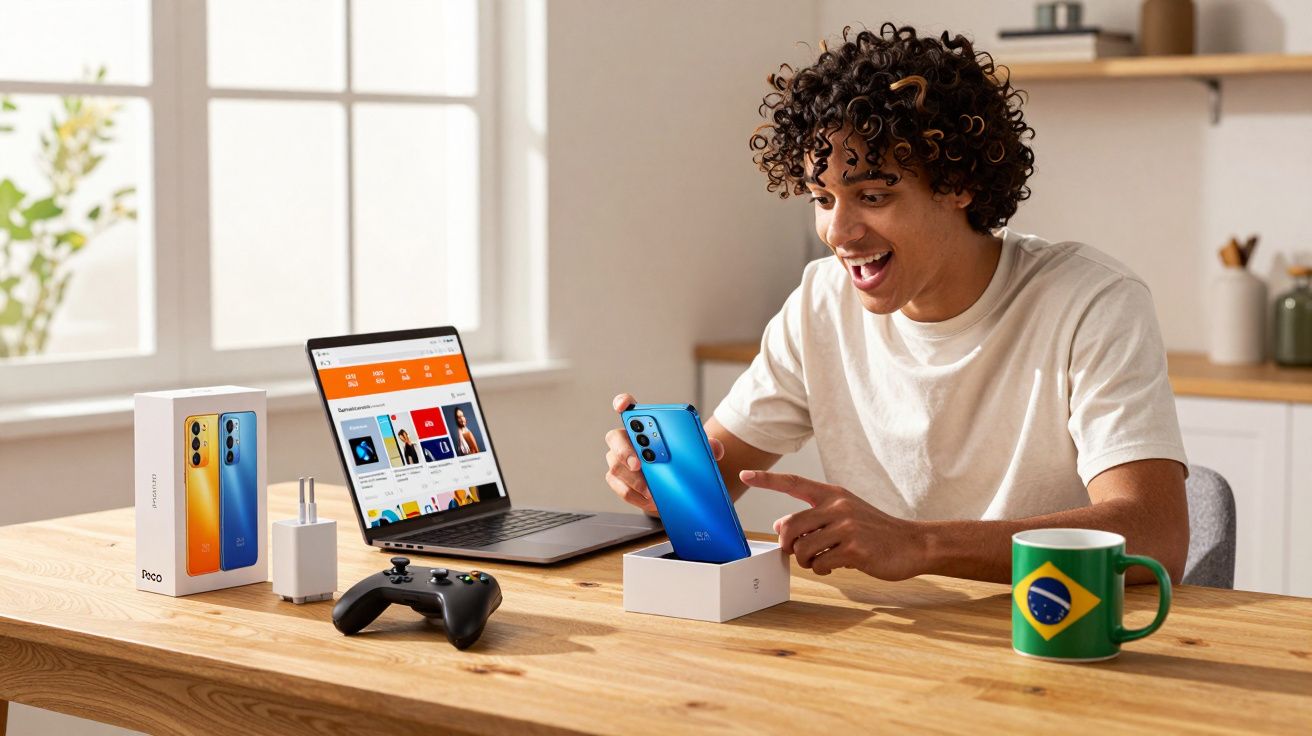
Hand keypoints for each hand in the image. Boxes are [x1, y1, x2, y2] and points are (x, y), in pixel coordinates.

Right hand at [604, 393, 724, 515]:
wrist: (674, 484)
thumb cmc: (680, 459)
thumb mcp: (696, 450)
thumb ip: (707, 445)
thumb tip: (714, 447)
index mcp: (642, 424)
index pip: (627, 407)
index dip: (622, 403)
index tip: (624, 405)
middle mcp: (625, 439)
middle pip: (615, 438)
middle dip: (626, 450)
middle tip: (640, 463)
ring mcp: (618, 460)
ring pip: (617, 466)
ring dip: (634, 480)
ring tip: (651, 490)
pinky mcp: (617, 481)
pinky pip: (621, 488)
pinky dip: (636, 496)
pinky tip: (650, 499)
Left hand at [740, 470, 925, 579]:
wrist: (913, 544)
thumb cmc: (875, 531)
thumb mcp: (846, 514)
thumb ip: (815, 516)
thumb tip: (779, 525)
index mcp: (833, 494)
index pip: (793, 483)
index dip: (767, 480)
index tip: (744, 475)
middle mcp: (837, 506)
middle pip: (789, 526)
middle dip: (788, 545)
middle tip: (798, 553)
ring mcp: (846, 527)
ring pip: (802, 549)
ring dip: (806, 561)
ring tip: (821, 561)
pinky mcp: (854, 549)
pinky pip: (820, 564)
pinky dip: (822, 570)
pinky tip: (835, 567)